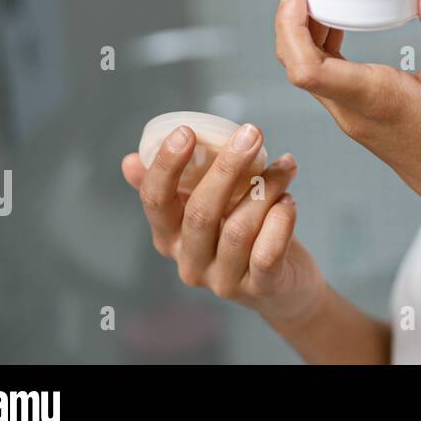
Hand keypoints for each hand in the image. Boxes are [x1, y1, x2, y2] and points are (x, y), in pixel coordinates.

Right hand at [121, 123, 325, 326]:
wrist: (285, 286)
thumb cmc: (242, 235)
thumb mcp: (208, 209)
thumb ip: (176, 185)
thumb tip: (130, 159)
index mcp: (169, 237)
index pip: (155, 202)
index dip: (166, 167)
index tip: (186, 131)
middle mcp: (190, 262)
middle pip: (200, 213)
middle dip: (227, 167)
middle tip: (252, 133)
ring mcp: (223, 280)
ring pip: (238, 229)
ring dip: (266, 189)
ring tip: (285, 167)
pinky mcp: (260, 288)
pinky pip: (267, 253)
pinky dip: (281, 221)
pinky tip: (289, 200)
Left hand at [274, 0, 420, 236]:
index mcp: (372, 100)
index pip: (305, 66)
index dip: (290, 23)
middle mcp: (352, 112)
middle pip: (294, 63)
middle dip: (289, 18)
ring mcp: (352, 118)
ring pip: (306, 71)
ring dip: (303, 31)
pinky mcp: (360, 118)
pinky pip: (325, 78)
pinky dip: (322, 46)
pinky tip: (341, 23)